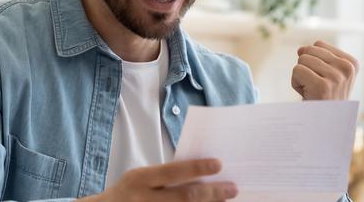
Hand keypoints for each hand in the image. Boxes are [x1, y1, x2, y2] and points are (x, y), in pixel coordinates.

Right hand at [80, 158, 237, 201]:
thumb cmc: (129, 192)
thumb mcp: (141, 178)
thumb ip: (166, 176)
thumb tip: (203, 174)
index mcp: (139, 179)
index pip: (173, 172)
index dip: (197, 168)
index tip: (219, 164)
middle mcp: (142, 200)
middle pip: (184, 198)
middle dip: (212, 193)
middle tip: (233, 188)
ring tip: (226, 201)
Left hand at [291, 40, 358, 99]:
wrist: (326, 125)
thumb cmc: (324, 98)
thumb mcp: (327, 74)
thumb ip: (316, 57)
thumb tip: (300, 49)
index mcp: (352, 63)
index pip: (318, 44)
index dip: (313, 61)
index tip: (323, 79)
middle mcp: (347, 68)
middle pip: (309, 50)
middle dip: (305, 68)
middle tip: (315, 86)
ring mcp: (336, 77)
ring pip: (301, 60)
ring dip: (300, 76)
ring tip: (312, 91)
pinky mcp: (323, 86)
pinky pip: (297, 70)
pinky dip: (295, 83)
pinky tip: (307, 94)